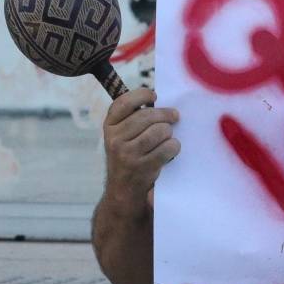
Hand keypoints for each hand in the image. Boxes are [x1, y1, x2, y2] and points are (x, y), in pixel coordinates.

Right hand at [102, 88, 179, 211]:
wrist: (123, 189)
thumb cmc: (128, 154)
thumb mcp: (120, 135)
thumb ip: (131, 117)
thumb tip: (155, 97)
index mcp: (109, 126)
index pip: (124, 103)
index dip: (141, 95)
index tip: (154, 95)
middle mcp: (115, 140)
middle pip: (148, 116)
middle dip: (165, 114)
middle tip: (174, 116)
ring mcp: (128, 154)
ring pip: (160, 131)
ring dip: (169, 132)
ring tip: (168, 136)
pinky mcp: (143, 167)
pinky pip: (167, 148)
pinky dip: (174, 147)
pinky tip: (171, 149)